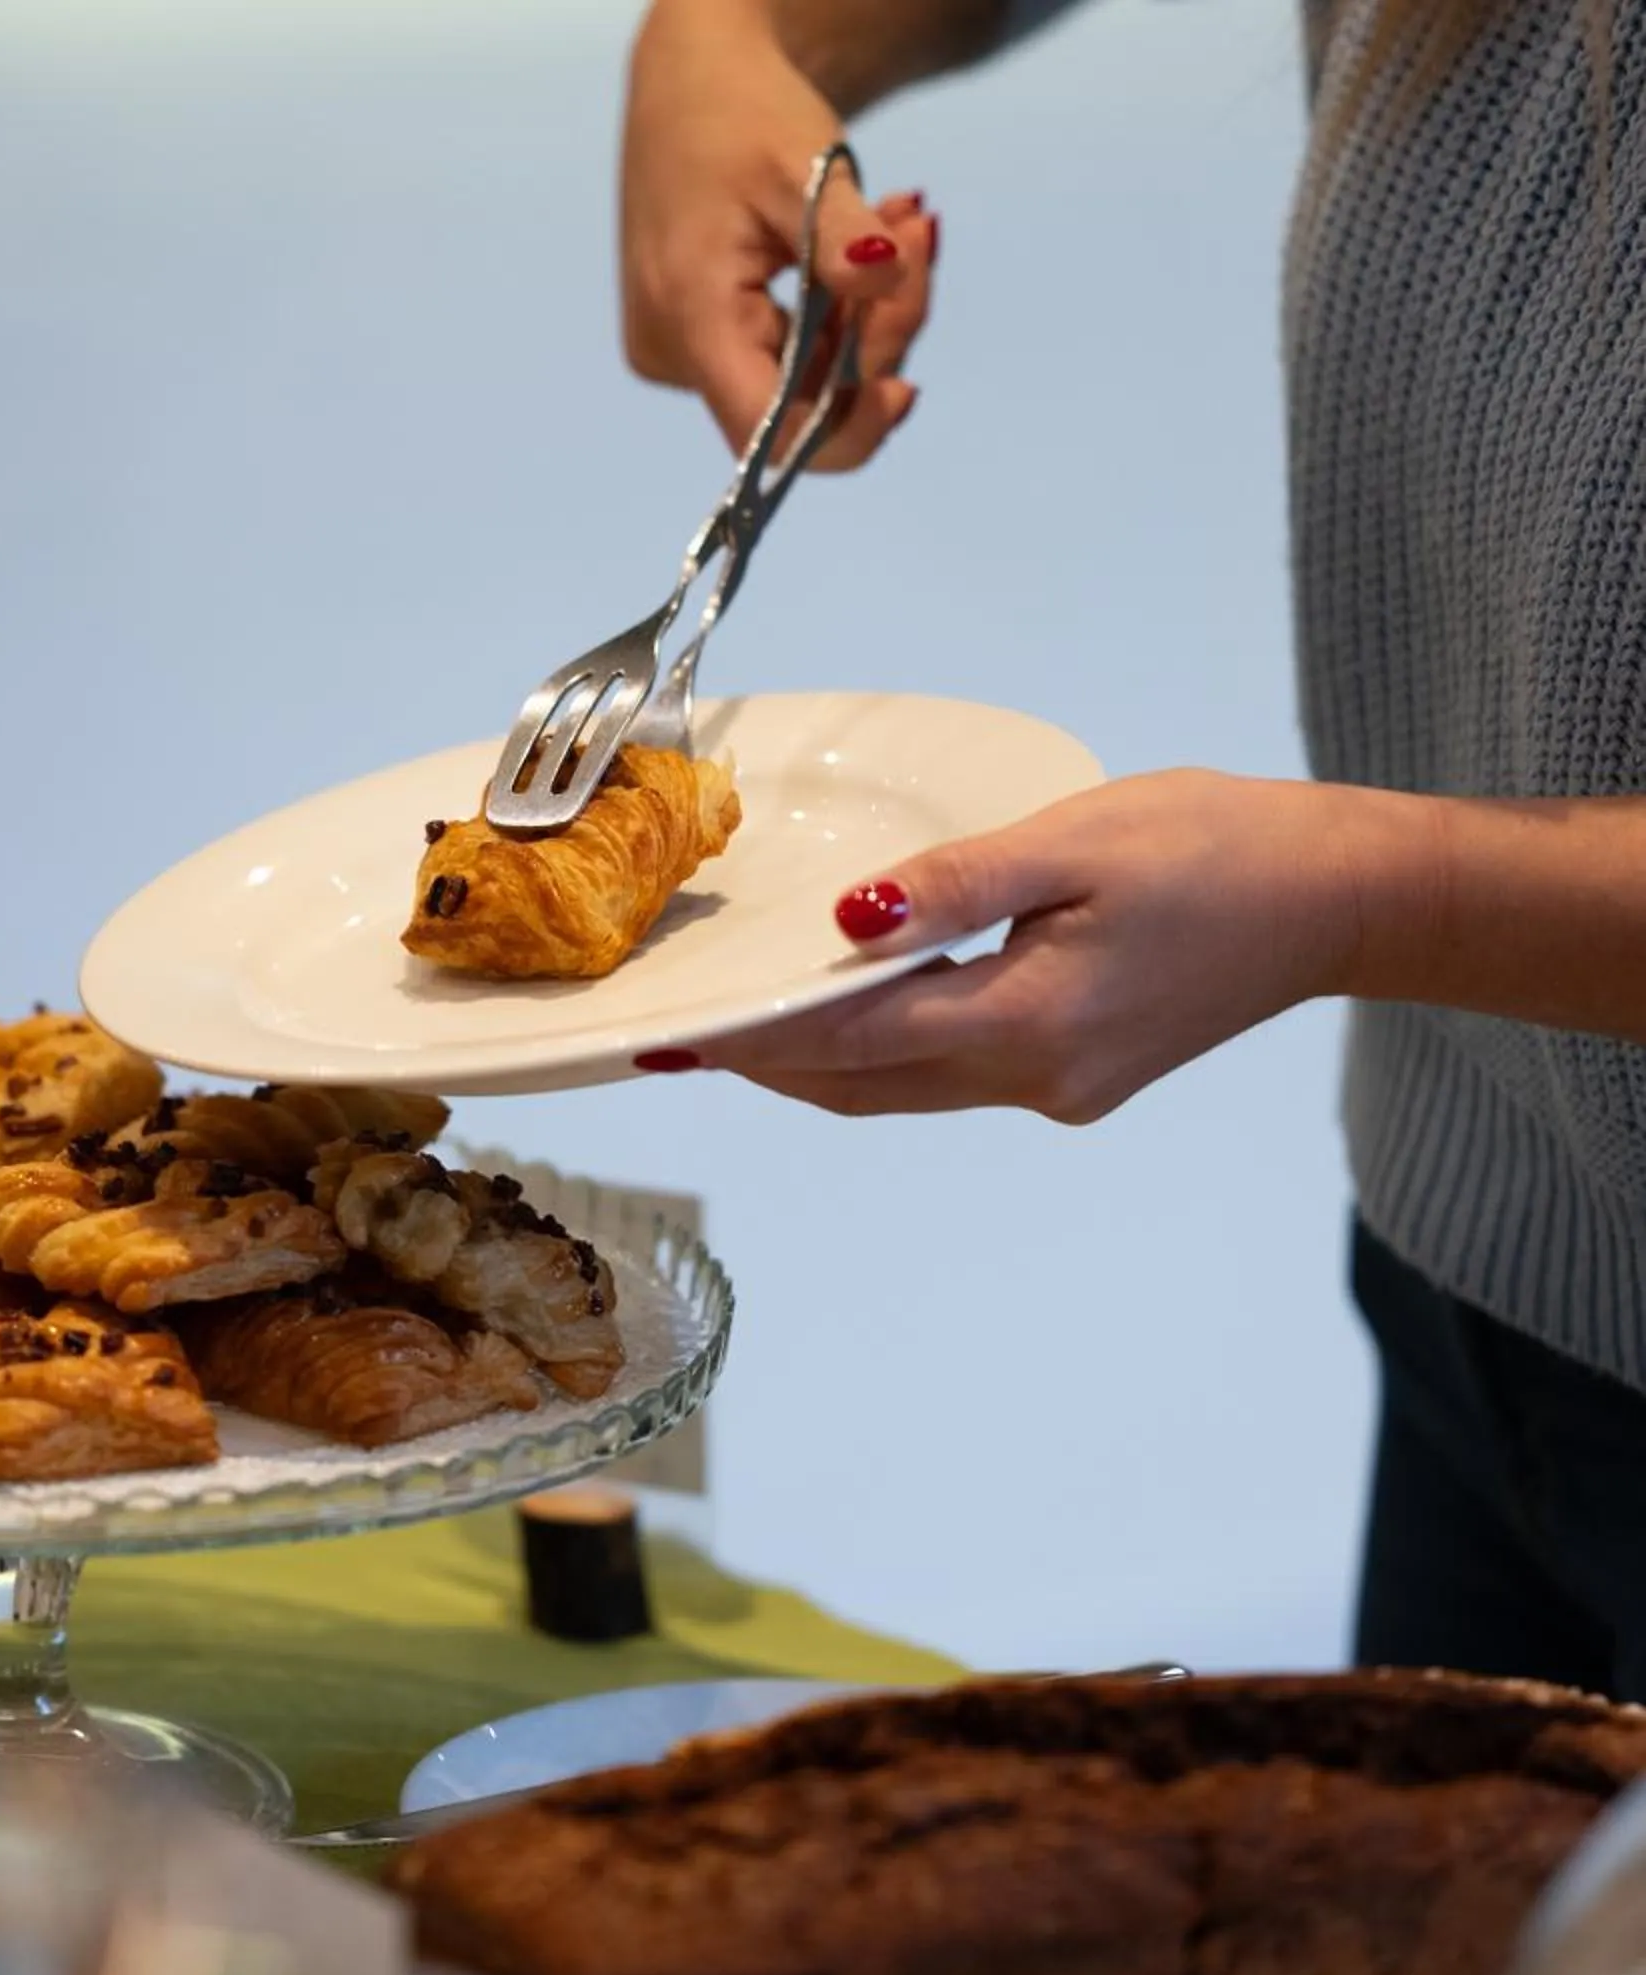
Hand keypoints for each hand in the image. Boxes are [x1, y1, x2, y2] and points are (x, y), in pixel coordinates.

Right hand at [620, 0, 936, 467]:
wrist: (691, 82)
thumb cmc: (738, 113)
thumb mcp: (803, 166)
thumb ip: (844, 237)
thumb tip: (889, 277)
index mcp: (689, 316)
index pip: (766, 431)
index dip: (844, 429)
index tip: (904, 388)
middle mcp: (676, 352)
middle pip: (805, 398)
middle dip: (879, 331)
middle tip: (920, 233)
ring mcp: (686, 349)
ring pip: (809, 376)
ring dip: (870, 310)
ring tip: (893, 217)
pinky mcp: (705, 336)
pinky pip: (794, 352)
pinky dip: (843, 308)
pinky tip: (863, 240)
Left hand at [649, 772, 1419, 1122]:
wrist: (1339, 897)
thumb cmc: (1217, 848)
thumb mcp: (1077, 843)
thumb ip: (957, 885)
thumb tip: (848, 917)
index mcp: (1026, 1024)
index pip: (850, 1043)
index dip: (756, 1038)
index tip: (678, 1034)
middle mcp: (1035, 1079)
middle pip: (863, 1084)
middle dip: (769, 1061)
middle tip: (683, 1036)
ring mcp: (1059, 1088)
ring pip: (903, 1087)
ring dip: (823, 1060)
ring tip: (743, 1023)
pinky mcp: (1080, 1074)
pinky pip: (951, 1071)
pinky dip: (886, 1047)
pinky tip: (852, 1006)